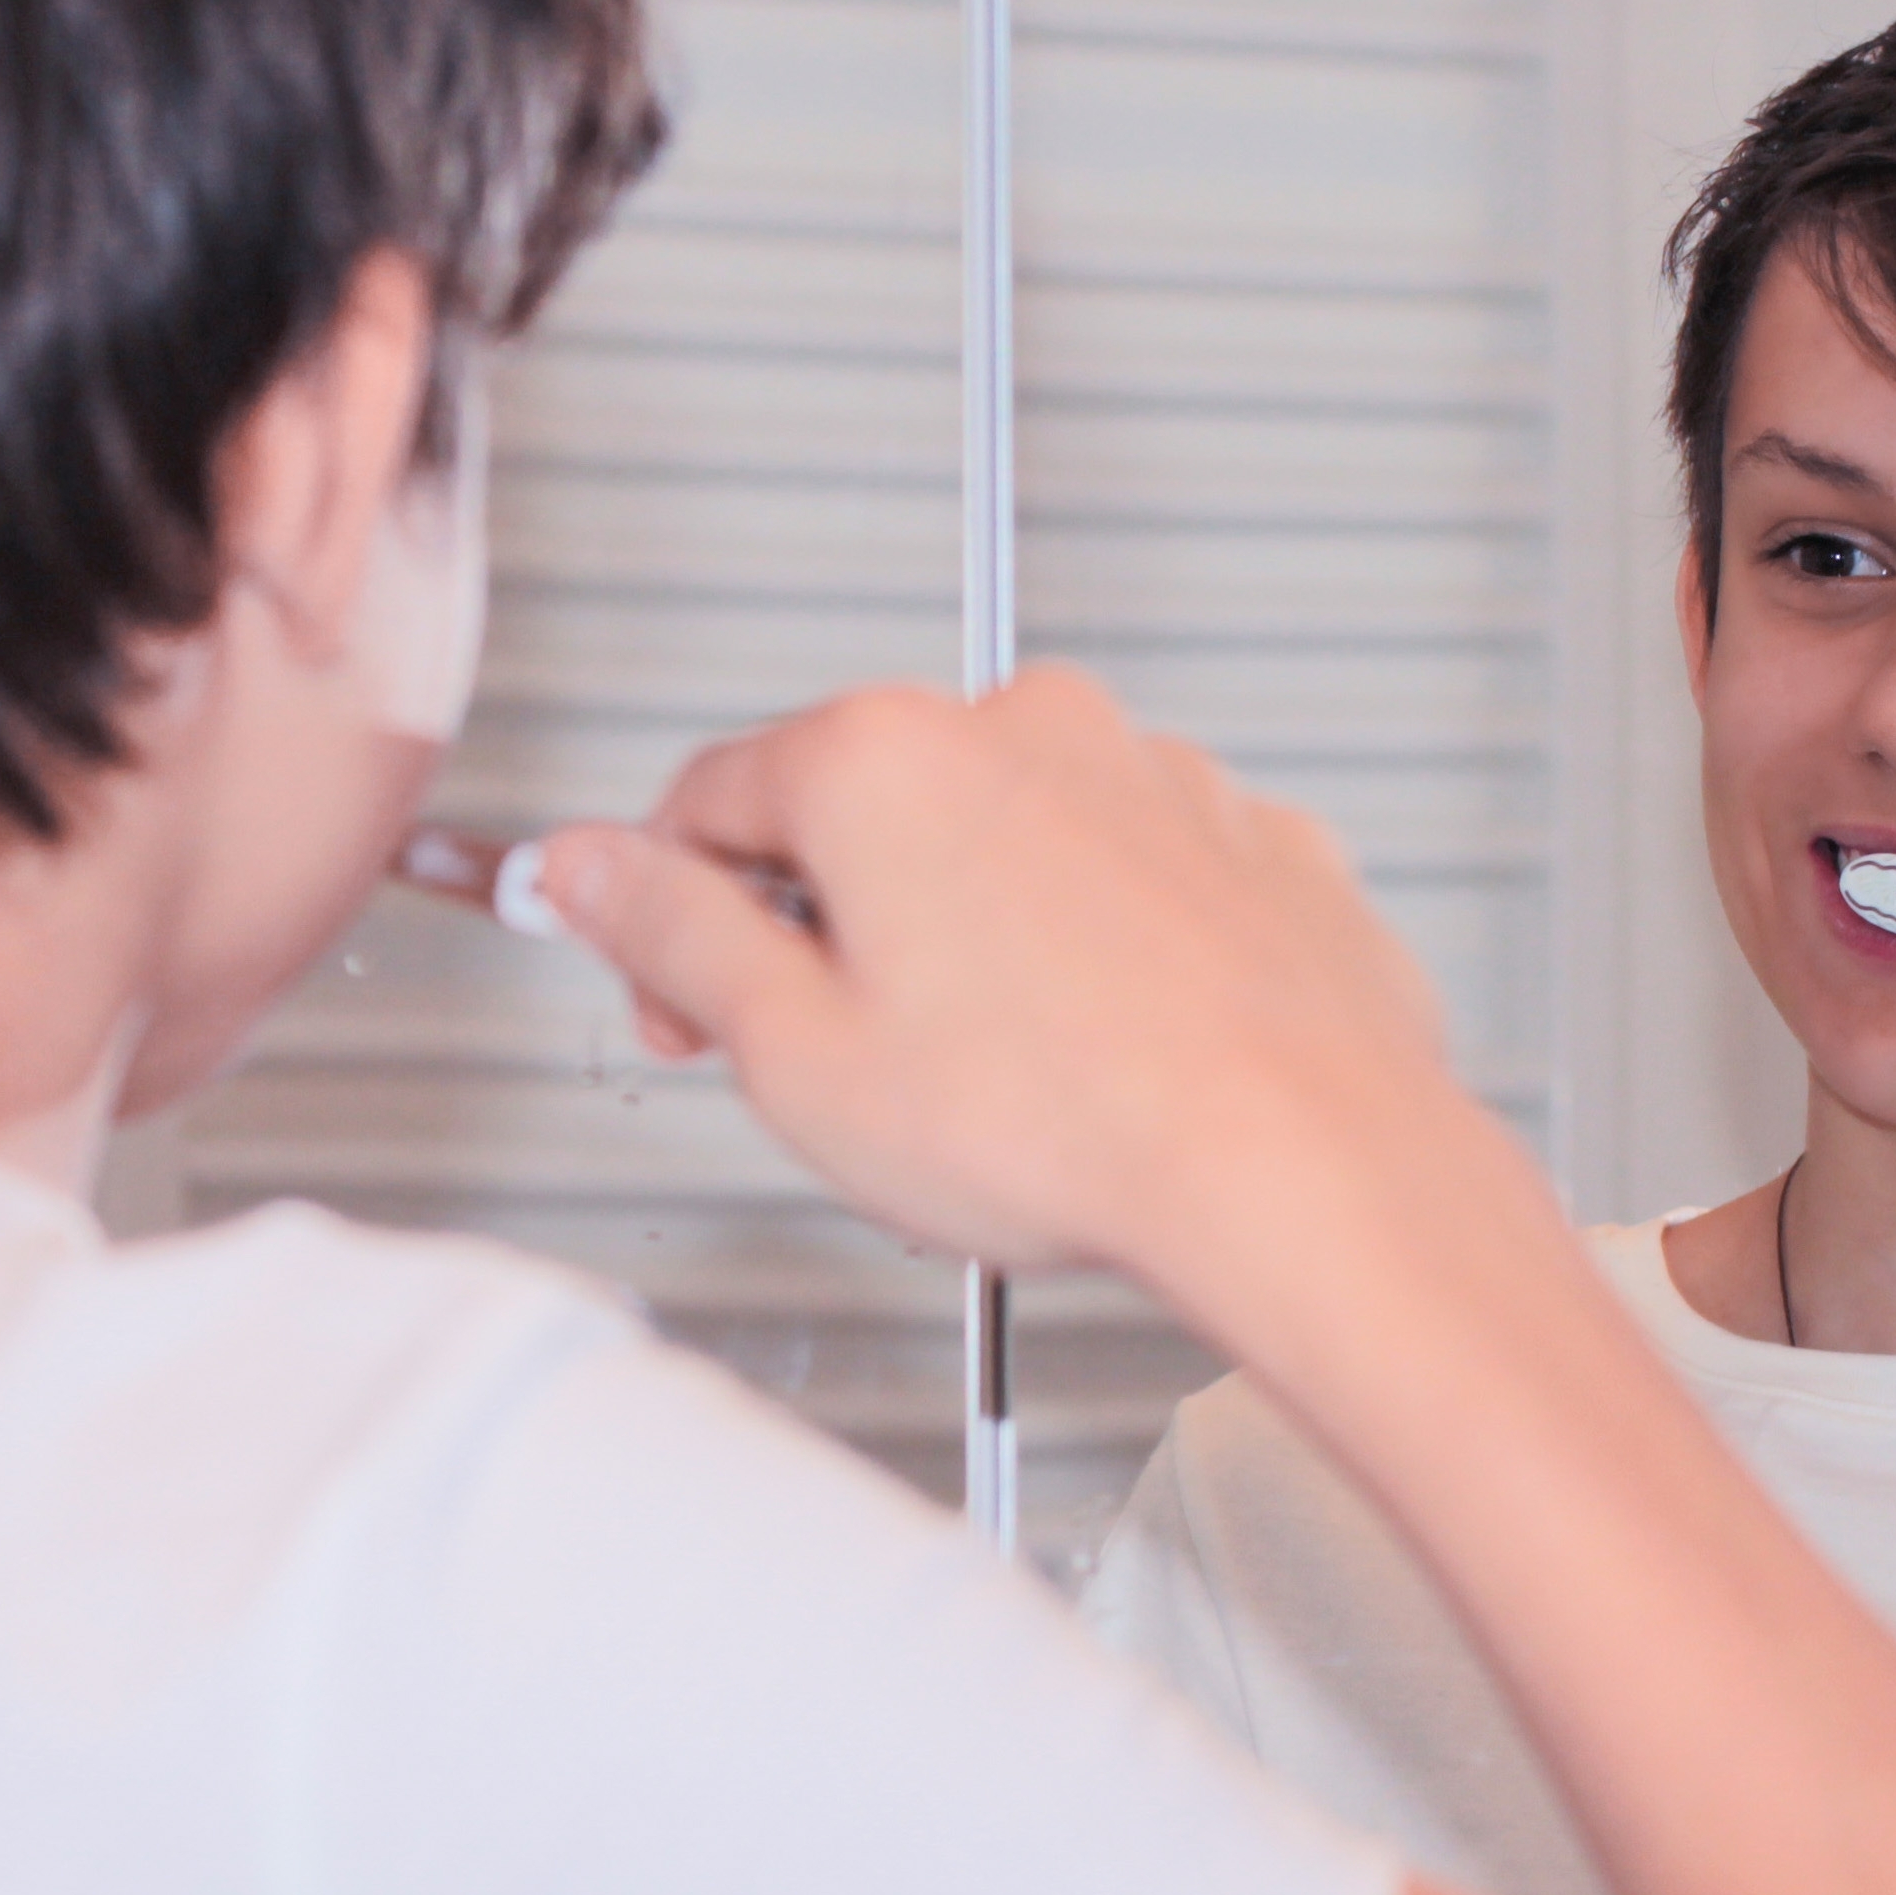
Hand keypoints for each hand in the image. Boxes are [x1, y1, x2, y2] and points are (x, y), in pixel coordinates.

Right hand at [535, 669, 1492, 1287]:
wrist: (1305, 1163)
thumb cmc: (1072, 1122)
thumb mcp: (797, 1057)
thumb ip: (671, 936)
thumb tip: (590, 868)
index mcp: (882, 760)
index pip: (708, 798)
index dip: (669, 915)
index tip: (680, 996)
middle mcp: (1025, 731)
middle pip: (864, 812)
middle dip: (830, 930)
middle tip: (839, 1065)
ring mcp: (1154, 776)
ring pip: (1007, 847)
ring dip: (973, 940)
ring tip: (994, 1085)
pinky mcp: (1251, 843)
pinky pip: (1134, 886)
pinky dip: (1104, 954)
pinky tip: (1103, 1057)